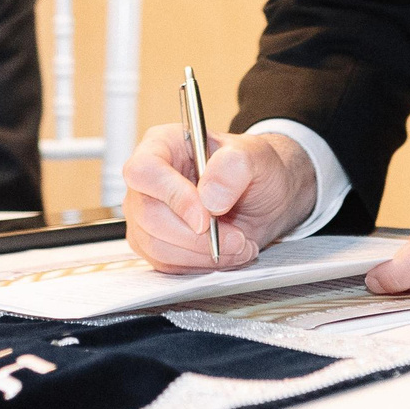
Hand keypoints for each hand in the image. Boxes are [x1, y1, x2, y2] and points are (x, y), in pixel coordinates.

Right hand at [121, 123, 315, 273]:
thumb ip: (233, 167)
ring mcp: (147, 213)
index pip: (145, 171)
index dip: (173, 197)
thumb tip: (209, 198)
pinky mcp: (155, 242)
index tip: (205, 219)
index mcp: (163, 144)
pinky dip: (200, 264)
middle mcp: (148, 180)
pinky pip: (166, 263)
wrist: (264, 196)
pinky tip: (226, 253)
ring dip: (202, 253)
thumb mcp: (256, 156)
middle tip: (236, 238)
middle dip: (195, 236)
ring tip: (238, 245)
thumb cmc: (255, 168)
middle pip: (149, 215)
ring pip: (156, 245)